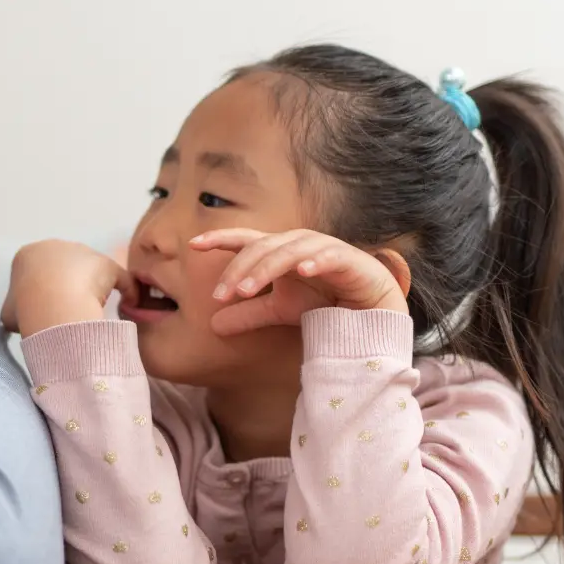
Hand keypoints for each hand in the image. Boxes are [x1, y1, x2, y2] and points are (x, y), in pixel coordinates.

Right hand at [2, 240, 137, 336]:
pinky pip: (120, 278)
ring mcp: (83, 252)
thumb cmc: (25, 308)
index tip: (44, 311)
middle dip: (66, 288)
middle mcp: (55, 246)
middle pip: (64, 267)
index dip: (41, 293)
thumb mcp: (8, 314)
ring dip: (91, 289)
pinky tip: (127, 304)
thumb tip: (23, 318)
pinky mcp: (106, 264)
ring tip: (90, 312)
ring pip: (90, 272)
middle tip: (66, 313)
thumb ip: (16, 312)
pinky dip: (126, 290)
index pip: (37, 271)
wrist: (50, 304)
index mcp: (28, 255)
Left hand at [190, 228, 409, 336]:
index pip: (245, 240)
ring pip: (289, 251)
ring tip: (247, 289)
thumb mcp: (281, 311)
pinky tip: (303, 271)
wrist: (370, 312)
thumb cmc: (325, 303)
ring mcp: (324, 248)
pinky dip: (316, 261)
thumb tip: (213, 325)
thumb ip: (249, 314)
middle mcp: (298, 244)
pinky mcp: (350, 259)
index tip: (192, 245)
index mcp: (279, 251)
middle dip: (239, 269)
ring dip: (266, 268)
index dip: (220, 238)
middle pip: (262, 247)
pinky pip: (330, 257)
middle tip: (220, 295)